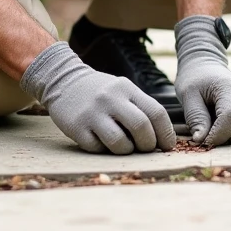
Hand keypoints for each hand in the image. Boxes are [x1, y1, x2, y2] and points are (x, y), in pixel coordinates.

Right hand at [21, 42, 176, 154]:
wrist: (63, 80)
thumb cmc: (100, 91)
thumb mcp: (121, 89)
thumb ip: (140, 108)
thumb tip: (162, 138)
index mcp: (126, 88)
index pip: (156, 112)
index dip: (166, 133)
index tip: (167, 146)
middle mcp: (110, 99)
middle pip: (141, 127)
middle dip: (148, 145)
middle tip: (145, 148)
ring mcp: (92, 113)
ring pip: (120, 143)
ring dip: (127, 150)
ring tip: (124, 146)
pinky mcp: (77, 127)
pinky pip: (98, 148)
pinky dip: (104, 150)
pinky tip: (101, 141)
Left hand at [173, 15, 230, 146]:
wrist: (206, 67)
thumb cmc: (195, 81)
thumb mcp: (187, 95)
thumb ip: (195, 117)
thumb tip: (200, 140)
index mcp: (228, 87)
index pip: (230, 116)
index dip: (218, 134)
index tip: (204, 142)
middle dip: (228, 139)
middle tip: (211, 136)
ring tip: (220, 131)